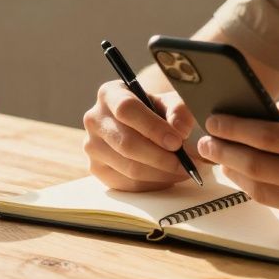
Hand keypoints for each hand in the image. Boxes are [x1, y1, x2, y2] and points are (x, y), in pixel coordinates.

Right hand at [82, 80, 198, 191]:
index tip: (177, 141)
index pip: (126, 109)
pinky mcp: (96, 169)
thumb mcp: (169, 101)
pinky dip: (153, 183)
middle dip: (161, 157)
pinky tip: (168, 176)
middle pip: (127, 144)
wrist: (139, 125)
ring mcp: (92, 146)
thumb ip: (178, 110)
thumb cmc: (154, 111)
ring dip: (161, 173)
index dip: (153, 127)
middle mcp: (94, 119)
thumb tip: (181, 129)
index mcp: (109, 94)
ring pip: (129, 168)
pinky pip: (127, 183)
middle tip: (186, 163)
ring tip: (183, 170)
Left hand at [196, 88, 278, 240]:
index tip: (214, 119)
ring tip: (221, 158)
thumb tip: (274, 108)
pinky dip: (260, 190)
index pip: (267, 136)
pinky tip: (251, 176)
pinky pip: (278, 208)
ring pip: (260, 192)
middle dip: (223, 152)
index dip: (235, 128)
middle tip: (206, 141)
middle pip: (255, 166)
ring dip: (235, 174)